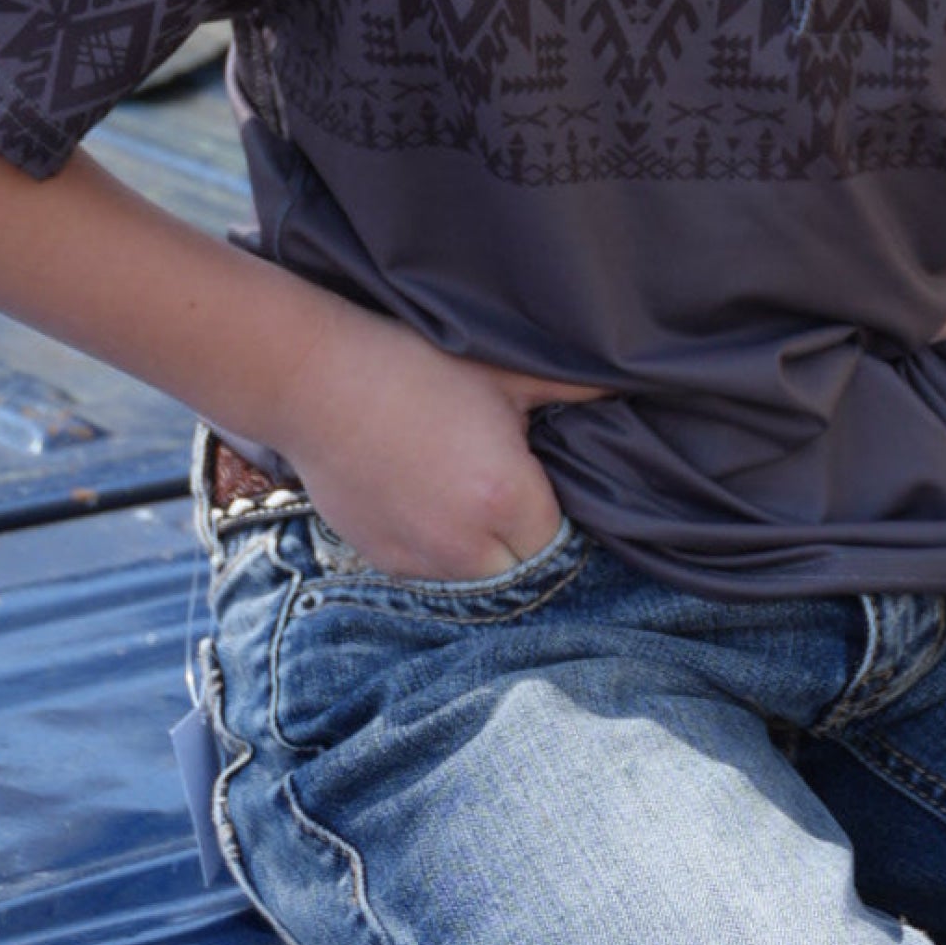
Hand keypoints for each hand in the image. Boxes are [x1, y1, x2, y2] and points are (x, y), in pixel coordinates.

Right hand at [269, 300, 612, 582]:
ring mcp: (419, 562)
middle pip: (522, 571)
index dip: (559, 511)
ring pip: (478, 581)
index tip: (548, 481)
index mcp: (504, 499)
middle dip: (525, 538)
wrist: (314, 379)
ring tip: (471, 492)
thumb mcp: (502, 370)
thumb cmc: (415, 363)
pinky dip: (443, 551)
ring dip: (484, 551)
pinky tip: (433, 500)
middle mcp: (464, 547)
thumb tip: (631, 381)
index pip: (560, 541)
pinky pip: (434, 575)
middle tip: (514, 488)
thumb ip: (574, 385)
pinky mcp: (383, 563)